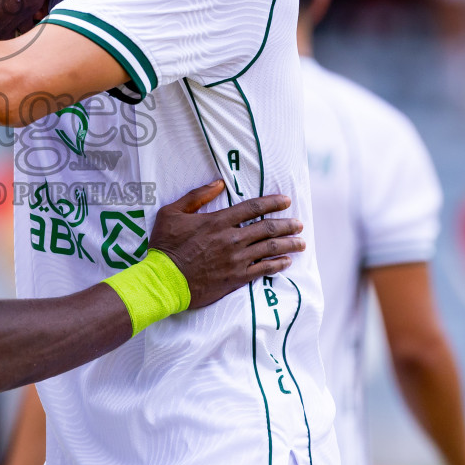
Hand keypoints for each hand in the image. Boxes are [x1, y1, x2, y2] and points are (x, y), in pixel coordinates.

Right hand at [149, 181, 299, 308]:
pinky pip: (263, 269)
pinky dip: (278, 265)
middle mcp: (232, 238)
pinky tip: (286, 262)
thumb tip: (218, 183)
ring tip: (301, 243)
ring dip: (289, 244)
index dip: (272, 202)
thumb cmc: (165, 245)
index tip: (286, 200)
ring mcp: (236, 259)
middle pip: (267, 228)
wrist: (164, 280)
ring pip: (270, 249)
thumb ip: (196, 196)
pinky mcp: (236, 278)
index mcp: (217, 221)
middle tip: (299, 224)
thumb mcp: (172, 213)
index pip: (252, 207)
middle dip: (287, 224)